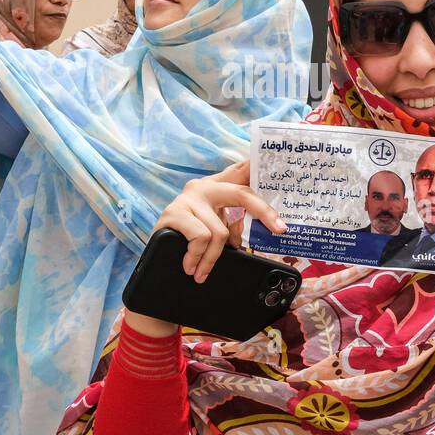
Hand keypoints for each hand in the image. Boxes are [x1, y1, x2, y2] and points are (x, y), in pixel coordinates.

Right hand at [125, 161, 286, 338]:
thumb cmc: (187, 243)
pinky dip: (198, 257)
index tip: (276, 163)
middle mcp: (203, 186)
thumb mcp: (214, 230)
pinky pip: (200, 237)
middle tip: (280, 230)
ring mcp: (188, 198)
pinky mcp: (173, 212)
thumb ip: (232, 226)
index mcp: (215, 188)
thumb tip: (254, 234)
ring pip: (219, 231)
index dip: (257, 164)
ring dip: (213, 259)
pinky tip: (190, 266)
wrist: (154, 259)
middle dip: (265, 212)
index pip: (240, 170)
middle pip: (242, 194)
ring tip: (202, 272)